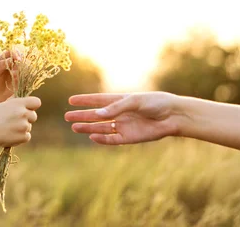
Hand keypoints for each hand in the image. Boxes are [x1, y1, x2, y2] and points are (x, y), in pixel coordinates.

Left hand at [0, 50, 21, 104]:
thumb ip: (1, 65)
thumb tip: (11, 60)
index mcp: (3, 61)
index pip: (10, 53)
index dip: (14, 53)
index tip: (16, 57)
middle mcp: (10, 65)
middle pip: (18, 58)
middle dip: (19, 59)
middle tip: (19, 61)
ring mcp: (15, 72)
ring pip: (22, 66)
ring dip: (19, 68)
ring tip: (13, 73)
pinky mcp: (19, 80)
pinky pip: (22, 76)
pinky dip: (19, 76)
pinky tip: (15, 79)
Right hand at [0, 96, 40, 147]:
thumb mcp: (4, 105)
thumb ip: (16, 103)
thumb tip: (24, 100)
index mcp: (19, 103)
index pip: (36, 102)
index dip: (32, 106)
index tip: (27, 109)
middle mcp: (24, 113)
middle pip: (34, 116)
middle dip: (27, 118)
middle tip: (14, 121)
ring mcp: (25, 126)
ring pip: (29, 127)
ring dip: (22, 128)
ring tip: (8, 129)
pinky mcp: (24, 137)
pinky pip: (27, 136)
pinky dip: (20, 137)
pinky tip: (10, 135)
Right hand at [64, 92, 180, 144]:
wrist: (173, 116)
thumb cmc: (155, 103)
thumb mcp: (134, 101)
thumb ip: (115, 108)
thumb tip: (97, 115)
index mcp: (120, 100)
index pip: (98, 100)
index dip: (85, 100)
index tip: (71, 100)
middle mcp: (120, 113)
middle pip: (96, 115)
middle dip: (82, 115)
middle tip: (66, 116)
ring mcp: (124, 125)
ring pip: (101, 128)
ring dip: (88, 127)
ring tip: (74, 127)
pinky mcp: (129, 137)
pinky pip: (112, 139)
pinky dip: (102, 139)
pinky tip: (91, 136)